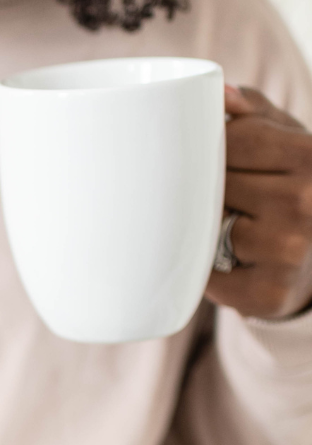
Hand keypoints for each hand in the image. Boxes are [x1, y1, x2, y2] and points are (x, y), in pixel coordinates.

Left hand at [205, 85, 311, 319]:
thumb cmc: (291, 192)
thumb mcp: (287, 144)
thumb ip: (254, 115)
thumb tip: (218, 91)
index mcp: (311, 156)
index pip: (234, 140)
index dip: (211, 151)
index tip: (210, 160)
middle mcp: (307, 201)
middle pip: (216, 185)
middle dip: (208, 192)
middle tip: (224, 201)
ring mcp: (289, 251)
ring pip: (207, 229)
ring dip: (205, 231)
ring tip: (230, 230)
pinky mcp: (267, 294)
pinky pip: (205, 278)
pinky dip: (203, 272)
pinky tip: (228, 263)